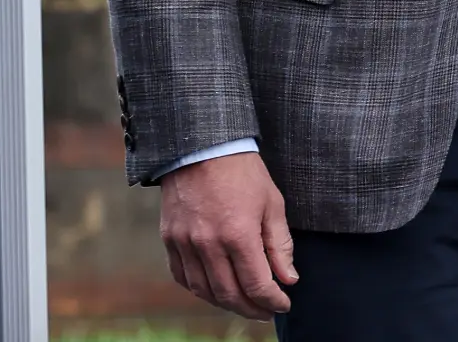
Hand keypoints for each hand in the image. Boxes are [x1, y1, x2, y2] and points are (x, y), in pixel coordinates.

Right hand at [160, 152, 296, 319]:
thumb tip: (288, 279)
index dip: (273, 300)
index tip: (284, 304)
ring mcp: (185, 243)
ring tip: (245, 303)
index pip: (257, 284)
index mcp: (238, 234)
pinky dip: (200, 290)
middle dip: (252, 309)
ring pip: (205, 291)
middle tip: (266, 310)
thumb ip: (280, 244)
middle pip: (230, 294)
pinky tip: (216, 290)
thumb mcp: (272, 203)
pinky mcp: (169, 240)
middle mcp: (208, 244)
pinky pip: (183, 277)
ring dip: (226, 303)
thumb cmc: (243, 172)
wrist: (202, 146)